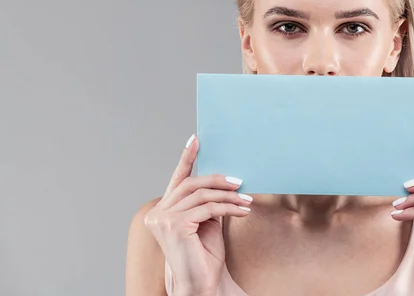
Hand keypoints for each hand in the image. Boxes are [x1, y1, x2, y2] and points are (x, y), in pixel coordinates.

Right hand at [143, 134, 252, 295]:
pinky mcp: (174, 225)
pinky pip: (208, 208)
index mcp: (163, 210)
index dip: (186, 158)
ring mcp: (163, 219)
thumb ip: (208, 200)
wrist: (202, 283)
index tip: (196, 140)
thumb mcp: (207, 220)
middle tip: (240, 182)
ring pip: (201, 195)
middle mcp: (158, 212)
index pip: (177, 180)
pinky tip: (242, 212)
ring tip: (247, 201)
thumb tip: (224, 179)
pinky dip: (229, 208)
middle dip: (218, 180)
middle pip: (191, 184)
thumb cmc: (204, 255)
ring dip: (229, 197)